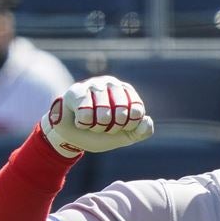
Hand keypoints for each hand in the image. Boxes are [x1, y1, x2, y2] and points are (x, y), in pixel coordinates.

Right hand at [40, 75, 154, 157]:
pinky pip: (86, 113)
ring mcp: (94, 85)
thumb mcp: (125, 136)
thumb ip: (142, 131)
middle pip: (122, 113)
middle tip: (104, 126)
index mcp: (127, 92)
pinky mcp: (76, 91)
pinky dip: (84, 124)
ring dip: (97, 127)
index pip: (136, 111)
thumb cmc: (101, 132)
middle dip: (113, 127)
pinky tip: (80, 120)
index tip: (121, 127)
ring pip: (104, 114)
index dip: (129, 126)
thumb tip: (147, 119)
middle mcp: (112, 83)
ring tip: (92, 123)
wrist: (72, 136)